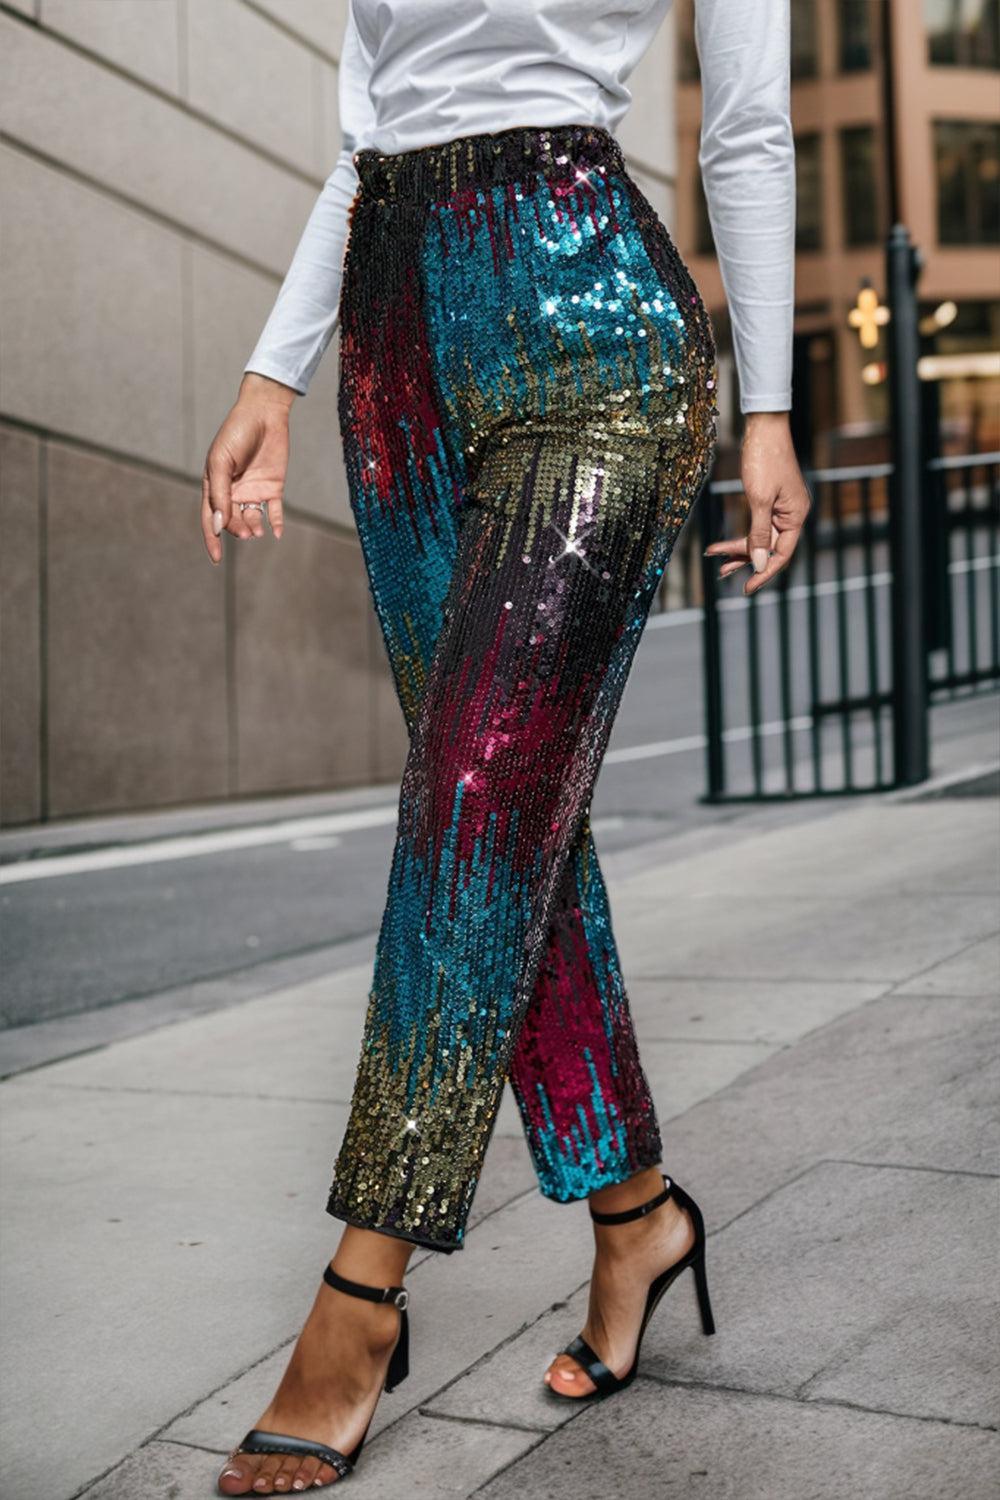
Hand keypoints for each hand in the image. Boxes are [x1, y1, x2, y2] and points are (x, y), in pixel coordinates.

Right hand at [201, 373, 294, 564]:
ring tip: (257, 531)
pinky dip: (276, 523)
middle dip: (237, 530)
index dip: (212, 538)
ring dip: (253, 527)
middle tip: (246, 533)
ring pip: (251, 519)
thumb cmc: (236, 433)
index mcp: (214, 485)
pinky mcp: (273, 488)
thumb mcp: (222, 463)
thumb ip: (220, 494)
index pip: (211, 518)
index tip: (216, 558)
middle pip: (232, 520)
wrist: (264, 413)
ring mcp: (253, 490)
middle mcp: (233, 491)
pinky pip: (274, 512)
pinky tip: (277, 532)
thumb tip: (219, 524)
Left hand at [703, 411, 810, 595]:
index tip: (746, 588)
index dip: (764, 573)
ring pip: (760, 537)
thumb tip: (760, 564)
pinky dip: (741, 534)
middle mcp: (791, 514)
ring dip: (739, 549)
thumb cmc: (764, 459)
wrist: (763, 427)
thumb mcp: (759, 500)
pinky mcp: (769, 500)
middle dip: (744, 560)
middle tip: (722, 573)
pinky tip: (725, 544)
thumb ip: (759, 534)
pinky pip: (756, 525)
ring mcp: (781, 507)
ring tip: (716, 558)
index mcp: (796, 516)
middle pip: (769, 547)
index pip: (781, 554)